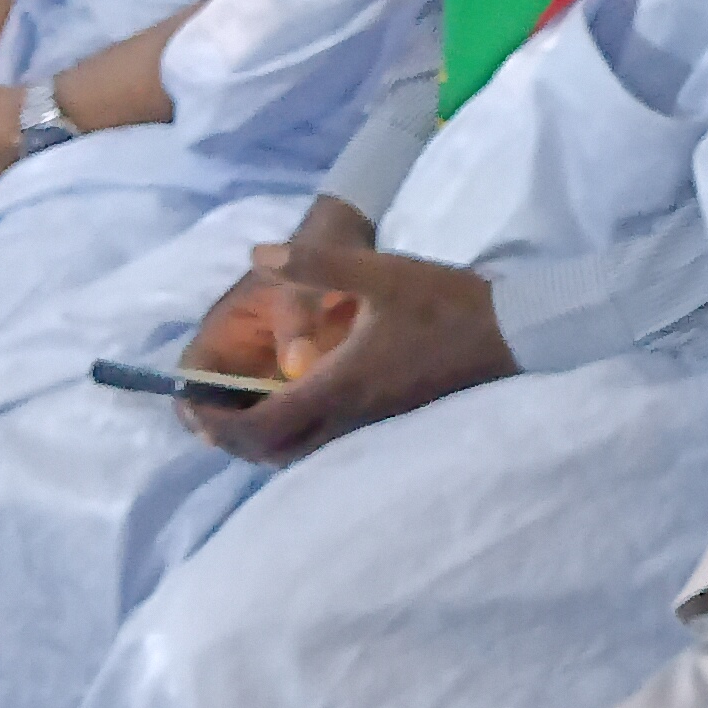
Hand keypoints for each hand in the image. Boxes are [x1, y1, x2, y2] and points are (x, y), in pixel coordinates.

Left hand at [182, 232, 510, 466]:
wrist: (514, 333)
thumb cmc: (447, 303)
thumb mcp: (382, 273)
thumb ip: (318, 263)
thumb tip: (258, 254)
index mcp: (340, 385)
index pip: (262, 426)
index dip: (220, 423)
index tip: (193, 407)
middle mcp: (350, 417)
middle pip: (274, 452)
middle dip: (232, 438)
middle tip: (207, 410)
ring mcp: (372, 426)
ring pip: (299, 453)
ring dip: (262, 438)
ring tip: (241, 406)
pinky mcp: (388, 422)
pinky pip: (324, 444)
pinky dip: (294, 434)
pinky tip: (293, 402)